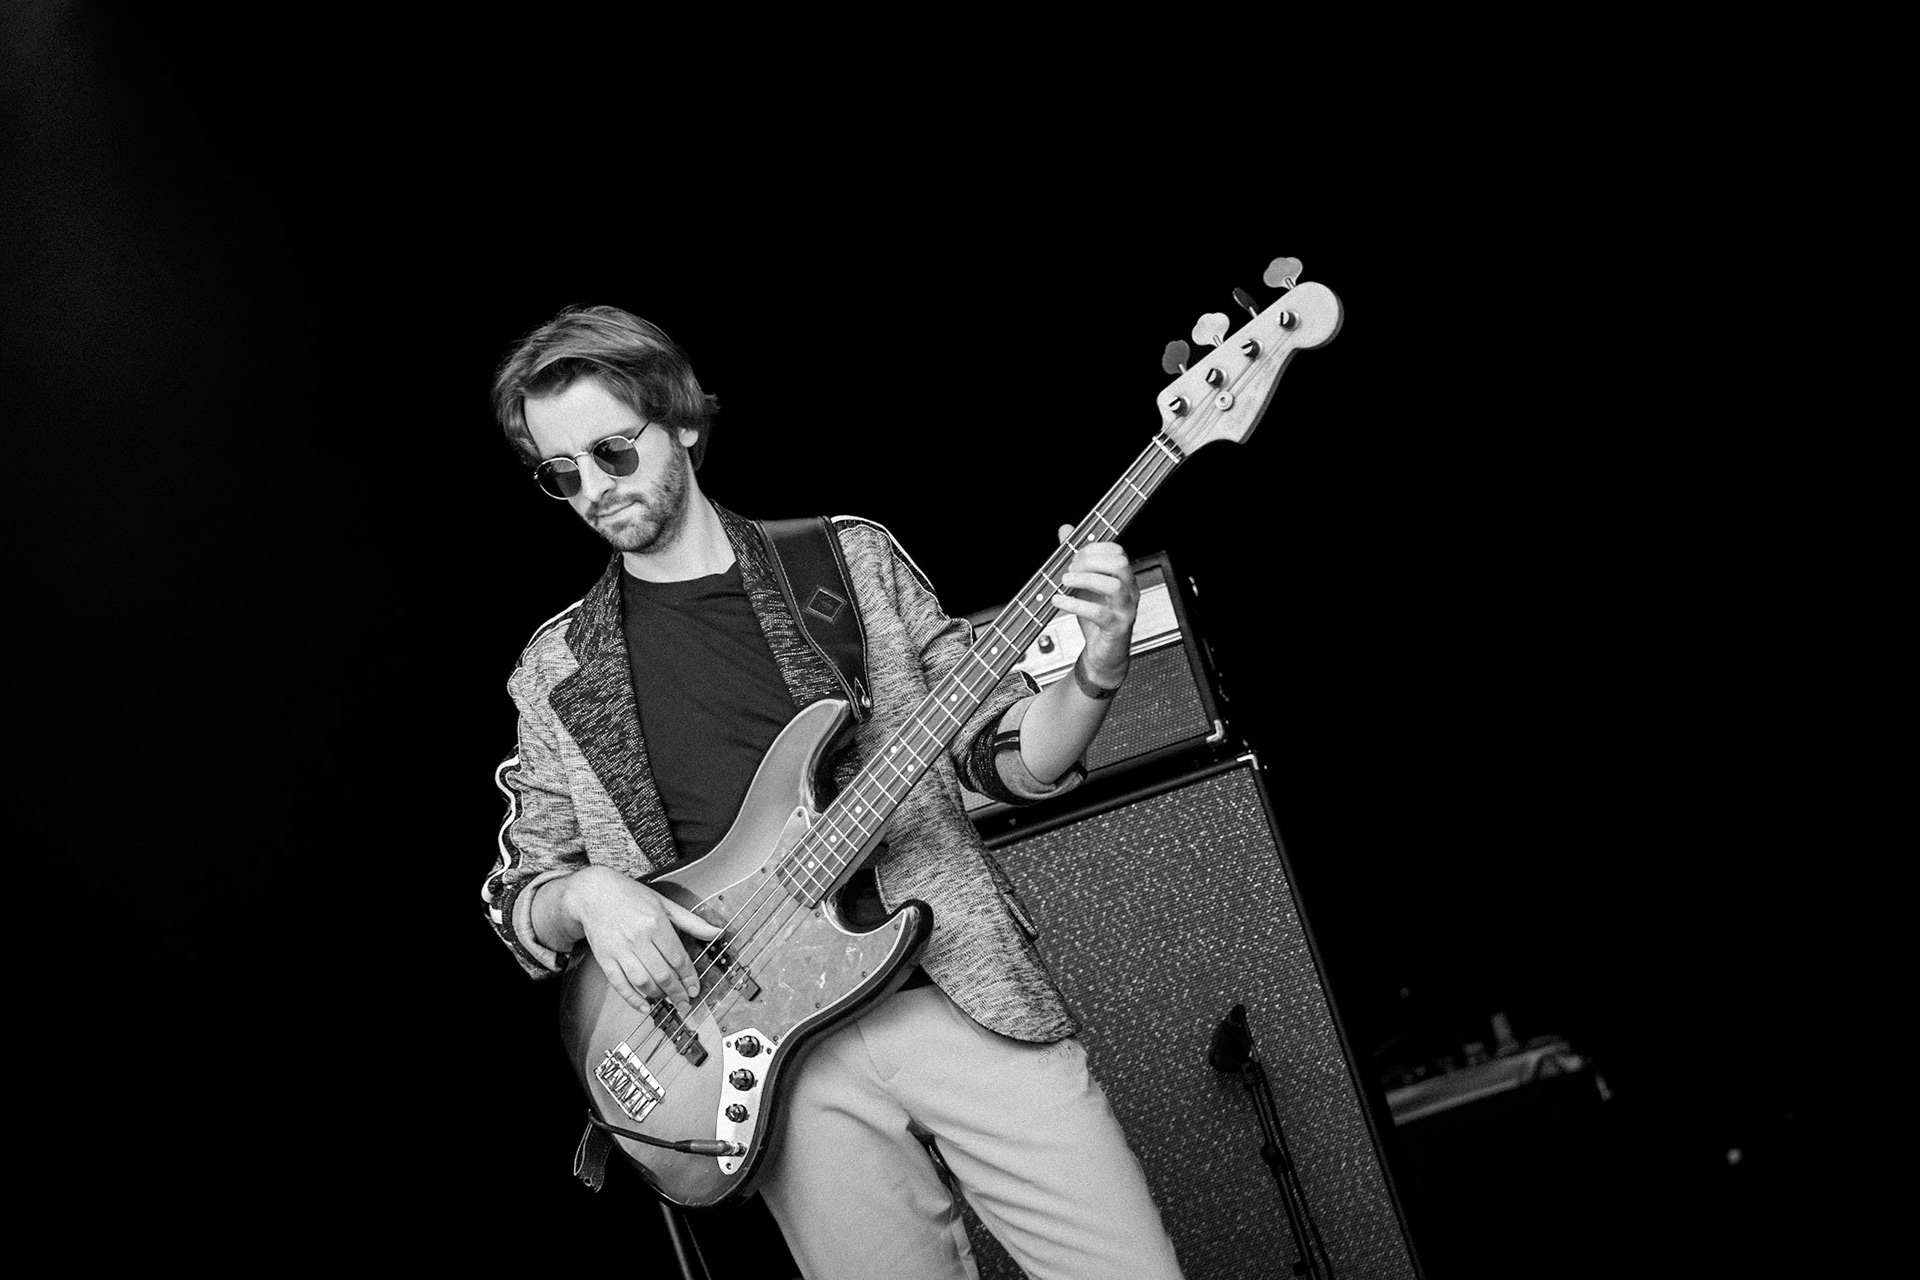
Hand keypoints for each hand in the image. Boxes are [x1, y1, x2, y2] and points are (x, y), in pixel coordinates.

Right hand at [562, 866, 724, 1011]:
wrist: (593, 893)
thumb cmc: (630, 896)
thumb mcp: (664, 903)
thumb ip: (691, 921)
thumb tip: (717, 931)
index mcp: (655, 923)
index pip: (678, 958)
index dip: (689, 977)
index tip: (694, 988)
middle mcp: (638, 938)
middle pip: (663, 974)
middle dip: (677, 992)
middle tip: (685, 1002)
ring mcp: (620, 950)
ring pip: (643, 981)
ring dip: (658, 995)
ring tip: (668, 1000)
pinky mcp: (605, 958)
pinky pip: (620, 984)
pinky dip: (632, 999)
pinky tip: (644, 1007)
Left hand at [1052, 524, 1136, 689]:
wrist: (1103, 654)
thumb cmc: (1096, 618)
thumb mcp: (1084, 584)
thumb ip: (1076, 557)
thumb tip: (1066, 530)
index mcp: (1124, 577)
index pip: (1118, 551)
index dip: (1093, 549)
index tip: (1073, 556)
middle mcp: (1130, 591)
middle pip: (1120, 563)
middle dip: (1091, 561)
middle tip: (1069, 569)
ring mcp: (1126, 610)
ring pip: (1113, 585)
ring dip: (1084, 579)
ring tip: (1065, 582)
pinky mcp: (1117, 628)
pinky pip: (1099, 613)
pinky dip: (1076, 604)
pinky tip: (1060, 601)